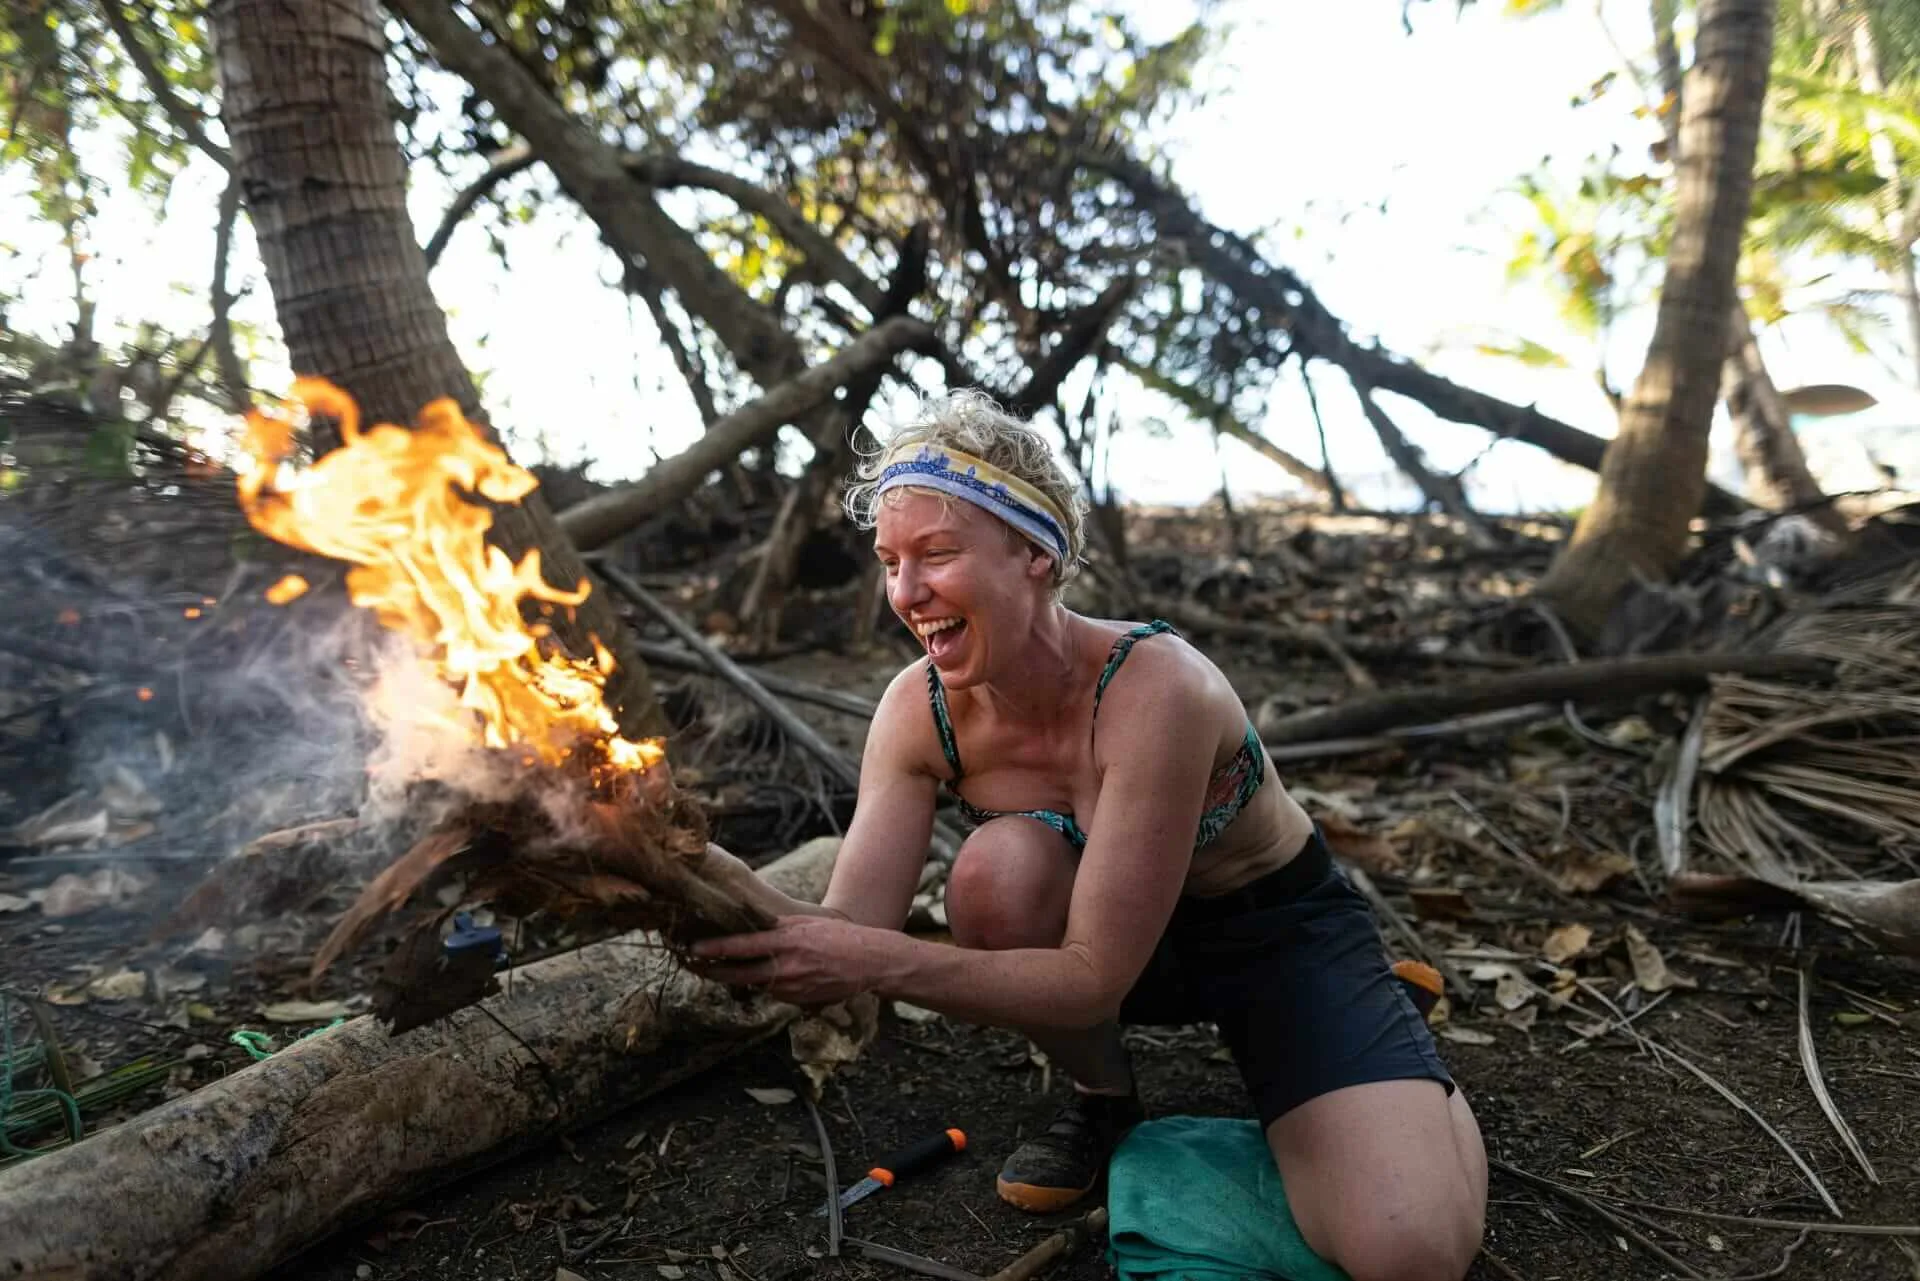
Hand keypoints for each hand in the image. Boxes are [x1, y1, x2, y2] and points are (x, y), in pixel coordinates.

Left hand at [685, 915, 895, 1007]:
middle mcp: (785, 966)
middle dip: (713, 971)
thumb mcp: (806, 923)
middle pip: (738, 973)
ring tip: (723, 969)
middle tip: (694, 966)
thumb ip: (777, 927)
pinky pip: (773, 993)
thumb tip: (752, 926)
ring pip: (755, 984)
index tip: (694, 949)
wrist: (869, 962)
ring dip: (740, 978)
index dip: (714, 949)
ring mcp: (791, 987)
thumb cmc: (839, 937)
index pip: (741, 946)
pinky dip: (767, 985)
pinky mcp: (797, 1001)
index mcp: (786, 941)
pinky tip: (771, 976)